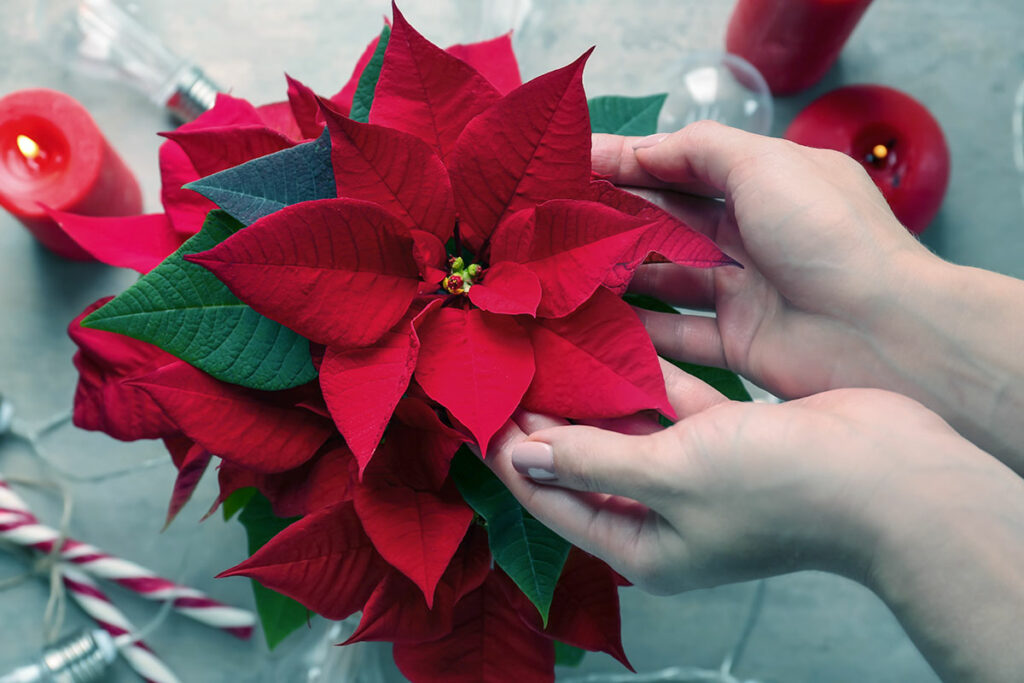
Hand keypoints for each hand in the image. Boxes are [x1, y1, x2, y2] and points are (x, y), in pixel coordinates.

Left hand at [487, 365, 1023, 681]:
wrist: (889, 475)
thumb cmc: (780, 488)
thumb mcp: (671, 475)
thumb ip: (595, 461)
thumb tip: (526, 456)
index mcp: (644, 543)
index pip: (555, 498)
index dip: (514, 457)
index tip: (479, 413)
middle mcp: (666, 512)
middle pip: (587, 460)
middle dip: (549, 418)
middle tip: (509, 367)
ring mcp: (698, 473)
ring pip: (629, 424)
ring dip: (595, 389)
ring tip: (550, 343)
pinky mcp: (728, 434)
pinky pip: (673, 400)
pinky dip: (647, 373)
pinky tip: (616, 335)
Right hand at [593, 121, 935, 399]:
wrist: (886, 333)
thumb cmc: (832, 239)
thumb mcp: (767, 164)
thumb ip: (700, 149)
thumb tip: (646, 148)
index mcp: (767, 186)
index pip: (684, 166)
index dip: (630, 162)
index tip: (575, 163)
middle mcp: (754, 237)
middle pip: (671, 221)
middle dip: (618, 214)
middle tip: (560, 215)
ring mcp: (745, 292)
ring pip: (668, 278)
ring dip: (623, 271)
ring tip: (569, 267)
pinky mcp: (739, 343)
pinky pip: (678, 335)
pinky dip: (640, 329)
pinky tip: (598, 321)